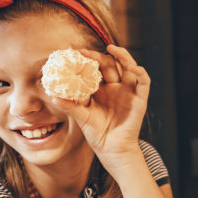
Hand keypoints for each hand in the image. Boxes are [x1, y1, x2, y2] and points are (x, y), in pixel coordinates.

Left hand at [49, 45, 149, 164]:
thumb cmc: (96, 133)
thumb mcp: (81, 117)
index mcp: (102, 89)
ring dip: (123, 56)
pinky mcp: (140, 99)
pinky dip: (140, 72)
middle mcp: (116, 87)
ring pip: (129, 67)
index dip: (88, 60)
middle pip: (111, 64)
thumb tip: (53, 96)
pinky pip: (144, 82)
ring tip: (112, 48)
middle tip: (86, 52)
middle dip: (99, 56)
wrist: (111, 149)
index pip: (96, 68)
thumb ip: (70, 106)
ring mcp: (128, 92)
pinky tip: (133, 67)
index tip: (75, 54)